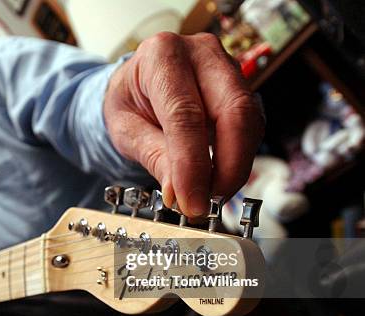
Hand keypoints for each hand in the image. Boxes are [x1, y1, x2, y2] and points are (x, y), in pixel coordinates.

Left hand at [104, 32, 264, 216]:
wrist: (135, 82)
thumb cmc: (128, 101)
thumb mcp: (125, 129)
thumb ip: (153, 157)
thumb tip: (179, 194)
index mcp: (162, 55)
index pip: (184, 113)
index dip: (192, 164)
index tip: (192, 202)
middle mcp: (201, 53)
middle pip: (232, 110)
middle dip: (228, 165)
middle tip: (209, 202)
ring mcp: (227, 67)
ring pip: (249, 120)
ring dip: (236, 165)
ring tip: (210, 194)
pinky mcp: (241, 86)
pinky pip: (251, 125)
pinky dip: (239, 157)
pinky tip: (219, 177)